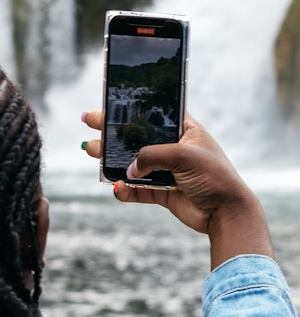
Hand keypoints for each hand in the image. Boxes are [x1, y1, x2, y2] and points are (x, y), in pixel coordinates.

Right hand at [81, 111, 272, 267]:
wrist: (227, 213)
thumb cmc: (214, 177)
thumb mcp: (183, 156)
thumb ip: (152, 156)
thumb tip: (128, 169)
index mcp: (184, 131)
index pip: (154, 114)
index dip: (132, 108)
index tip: (109, 102)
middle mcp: (174, 149)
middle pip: (137, 137)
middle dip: (111, 131)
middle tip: (88, 122)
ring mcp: (168, 171)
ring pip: (133, 163)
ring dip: (111, 159)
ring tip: (90, 150)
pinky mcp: (164, 193)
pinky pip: (138, 190)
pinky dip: (126, 190)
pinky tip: (116, 187)